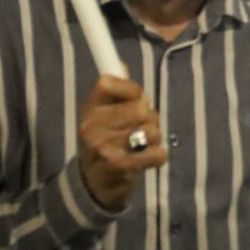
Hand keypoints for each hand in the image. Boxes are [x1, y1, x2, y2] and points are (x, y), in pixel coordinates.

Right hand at [78, 74, 165, 210]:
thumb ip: (118, 90)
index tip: (138, 99)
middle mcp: (91, 125)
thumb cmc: (108, 139)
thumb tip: (121, 66)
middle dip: (151, 117)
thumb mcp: (106, 113)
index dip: (134, 90)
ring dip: (155, 137)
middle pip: (140, 108)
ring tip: (144, 144)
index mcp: (90, 107)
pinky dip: (159, 156)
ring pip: (151, 130)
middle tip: (143, 127)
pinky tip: (150, 158)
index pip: (110, 82)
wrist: (94, 183)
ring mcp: (102, 147)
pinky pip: (155, 154)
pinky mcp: (118, 166)